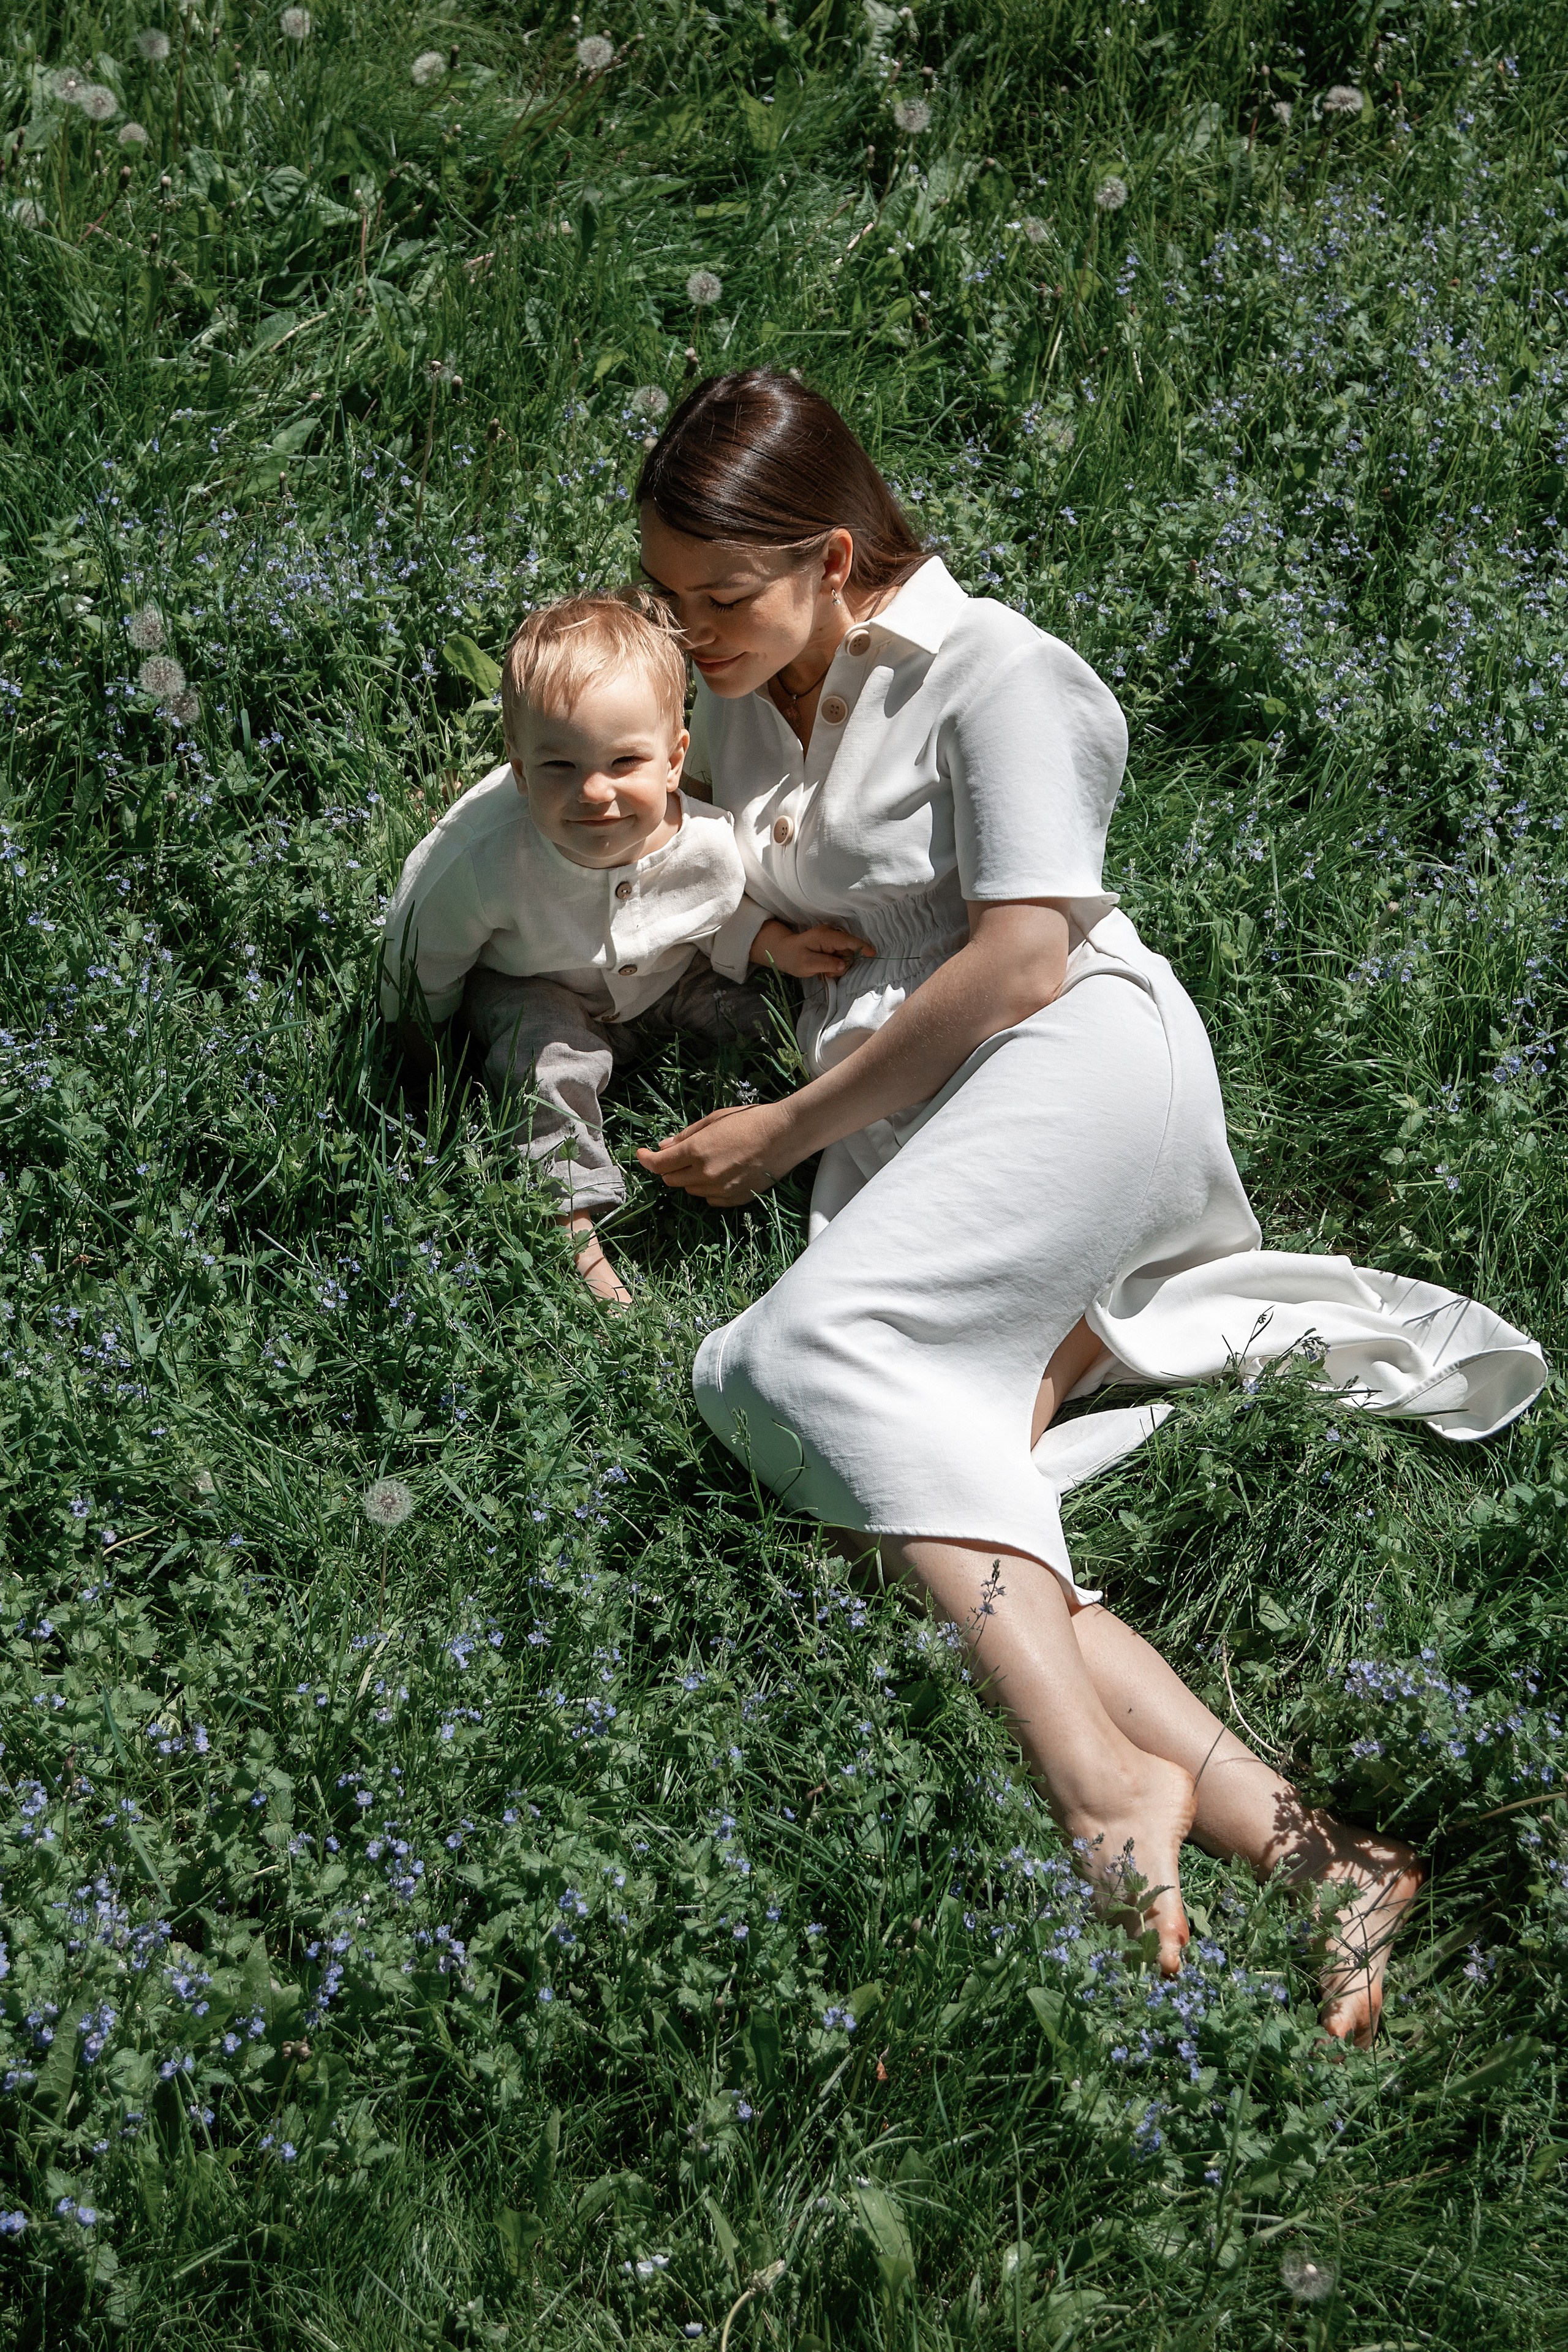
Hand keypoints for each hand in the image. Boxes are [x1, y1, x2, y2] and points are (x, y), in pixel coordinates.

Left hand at [636, 1100, 797, 1206]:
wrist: (786, 1135)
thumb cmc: (751, 1120)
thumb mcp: (714, 1120)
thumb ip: (686, 1136)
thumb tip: (663, 1146)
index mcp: (696, 1152)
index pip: (659, 1164)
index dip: (646, 1159)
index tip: (642, 1154)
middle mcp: (705, 1175)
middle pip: (671, 1180)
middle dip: (669, 1168)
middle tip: (679, 1155)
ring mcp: (721, 1190)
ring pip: (691, 1191)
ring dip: (690, 1178)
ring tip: (708, 1161)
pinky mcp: (735, 1199)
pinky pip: (710, 1198)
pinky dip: (708, 1188)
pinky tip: (721, 1173)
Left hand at [751, 918, 874, 979]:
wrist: (782, 951)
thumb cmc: (792, 957)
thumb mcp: (807, 964)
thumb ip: (826, 964)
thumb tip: (843, 965)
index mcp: (825, 936)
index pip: (848, 941)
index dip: (862, 947)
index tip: (873, 954)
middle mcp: (831, 934)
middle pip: (849, 950)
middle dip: (842, 964)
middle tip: (826, 973)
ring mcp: (831, 938)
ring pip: (845, 955)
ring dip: (837, 966)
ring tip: (822, 971)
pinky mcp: (831, 944)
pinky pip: (840, 956)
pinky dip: (834, 965)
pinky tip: (823, 968)